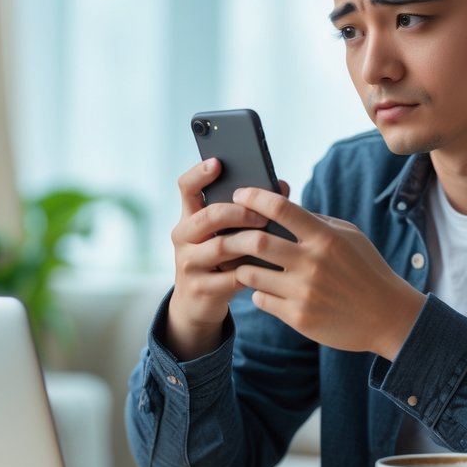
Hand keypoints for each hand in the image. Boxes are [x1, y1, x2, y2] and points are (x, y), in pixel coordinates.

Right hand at [165, 159, 290, 357]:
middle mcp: (183, 237)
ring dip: (249, 241)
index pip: (186, 187)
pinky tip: (269, 269)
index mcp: (189, 217)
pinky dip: (252, 271)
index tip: (218, 163)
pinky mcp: (200, 289)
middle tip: (263, 215)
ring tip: (270, 240)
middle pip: (207, 216)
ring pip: (220, 247)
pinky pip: (230, 277)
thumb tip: (282, 186)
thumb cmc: (222, 259)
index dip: (199, 173)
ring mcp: (188, 264)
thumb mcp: (227, 234)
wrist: (198, 303)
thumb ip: (248, 211)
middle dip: (238, 212)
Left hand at [221, 186, 425, 358]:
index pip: (281, 209)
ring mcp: (304, 292)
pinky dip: (259, 292)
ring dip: (244, 267)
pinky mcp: (299, 317)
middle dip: (238, 236)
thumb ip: (317, 222)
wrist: (387, 317)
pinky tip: (268, 289)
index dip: (254, 197)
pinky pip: (260, 299)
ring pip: (250, 274)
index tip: (240, 194)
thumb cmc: (367, 270)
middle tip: (230, 234)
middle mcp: (313, 263)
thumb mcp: (350, 237)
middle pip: (257, 242)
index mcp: (326, 238)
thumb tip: (282, 208)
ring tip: (248, 264)